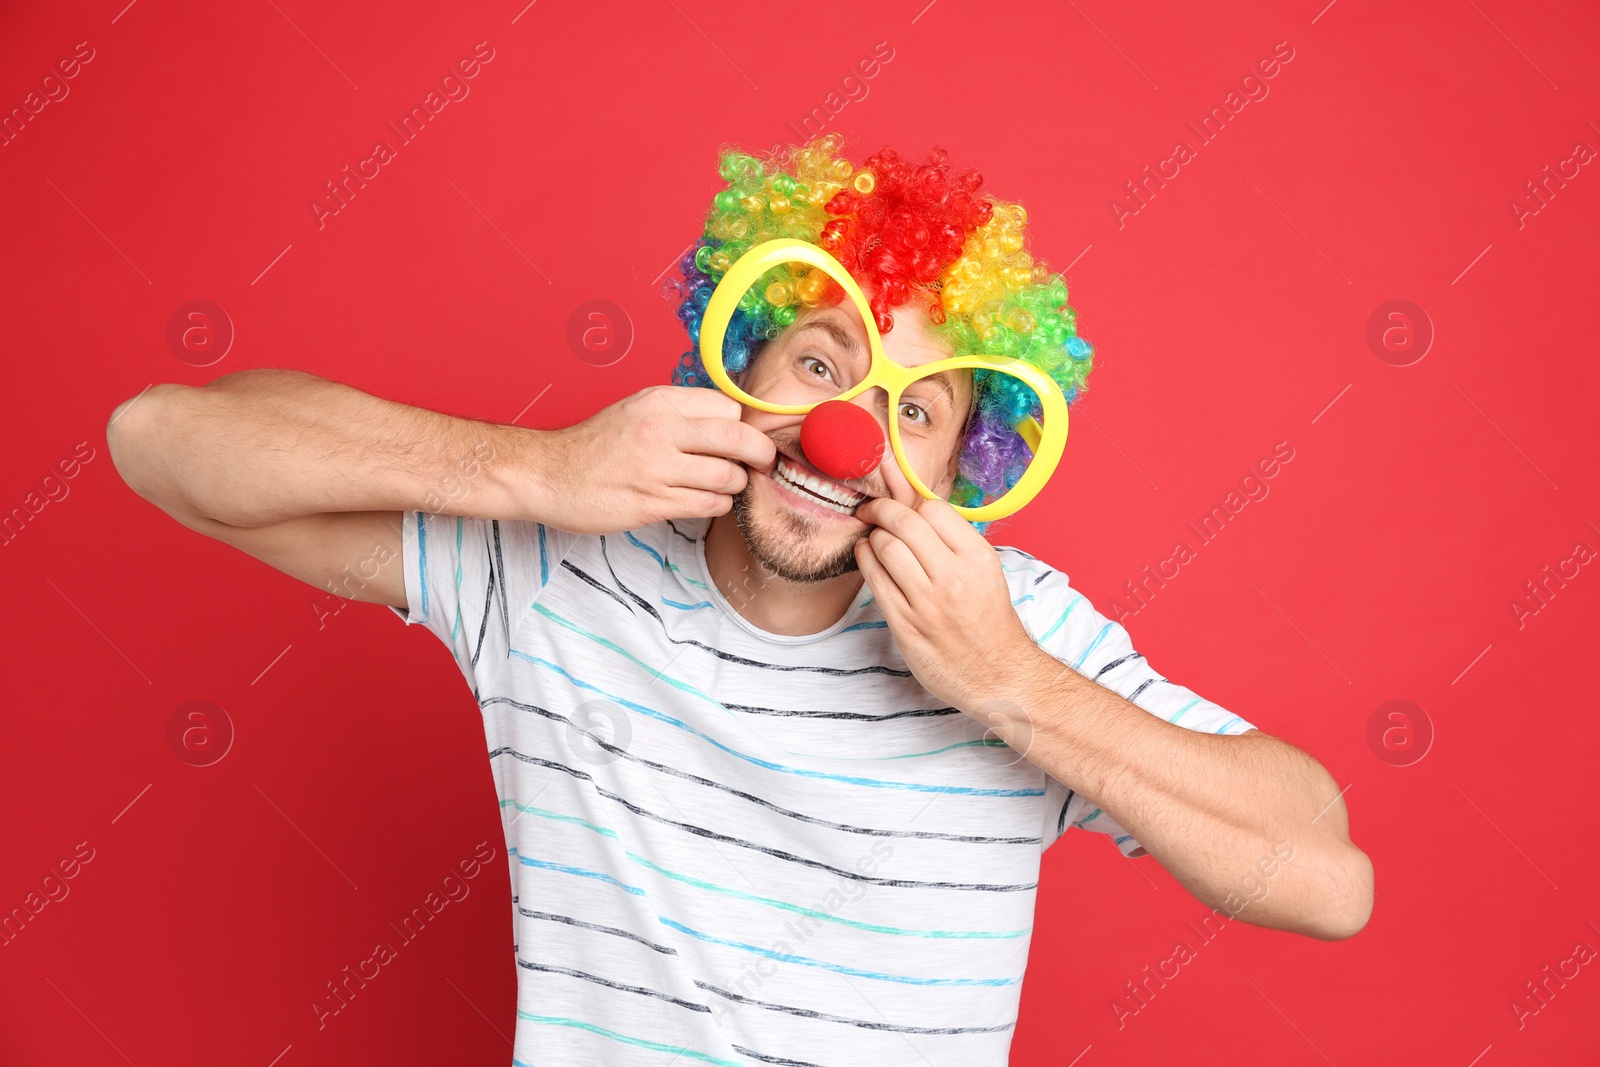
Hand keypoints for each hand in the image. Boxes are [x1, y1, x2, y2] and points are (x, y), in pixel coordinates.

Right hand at [527, 385, 774, 535]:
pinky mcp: (653, 503)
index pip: (729, 406)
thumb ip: (680, 412)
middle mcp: (661, 429)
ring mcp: (658, 468)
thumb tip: (730, 421)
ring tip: (725, 485)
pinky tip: (706, 500)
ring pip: (729, 476)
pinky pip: (709, 504)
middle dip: (761, 454)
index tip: (743, 438)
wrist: (548, 474)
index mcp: (660, 402)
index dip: (743, 424)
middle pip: (740, 438)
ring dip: (736, 484)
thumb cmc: (595, 445)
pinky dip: (718, 505)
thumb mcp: (636, 410)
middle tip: (762, 463)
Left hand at [853, 495, 1038, 714]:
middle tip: (872, 510)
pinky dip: (864, 560)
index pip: (934, 509)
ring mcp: (926, 603)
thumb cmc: (989, 621)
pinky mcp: (905, 625)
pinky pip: (875, 580)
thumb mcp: (987, 572)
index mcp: (978, 558)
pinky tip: (865, 555)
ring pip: (884, 547)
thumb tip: (918, 511)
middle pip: (904, 523)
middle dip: (881, 509)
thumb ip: (955, 542)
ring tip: (871, 536)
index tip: (902, 506)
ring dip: (872, 535)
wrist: (997, 675)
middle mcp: (953, 577)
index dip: (912, 503)